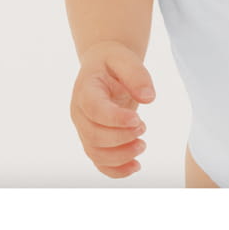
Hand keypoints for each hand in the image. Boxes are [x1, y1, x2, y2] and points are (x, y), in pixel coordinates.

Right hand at [71, 41, 154, 178]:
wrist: (102, 66)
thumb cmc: (113, 62)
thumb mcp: (126, 59)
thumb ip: (137, 75)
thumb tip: (149, 98)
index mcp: (85, 89)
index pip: (94, 109)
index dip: (114, 119)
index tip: (138, 120)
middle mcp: (79, 112)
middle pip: (93, 135)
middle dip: (121, 138)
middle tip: (144, 128)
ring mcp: (83, 128)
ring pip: (95, 152)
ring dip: (120, 156)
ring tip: (142, 146)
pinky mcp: (92, 139)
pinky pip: (99, 161)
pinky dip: (116, 170)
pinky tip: (135, 166)